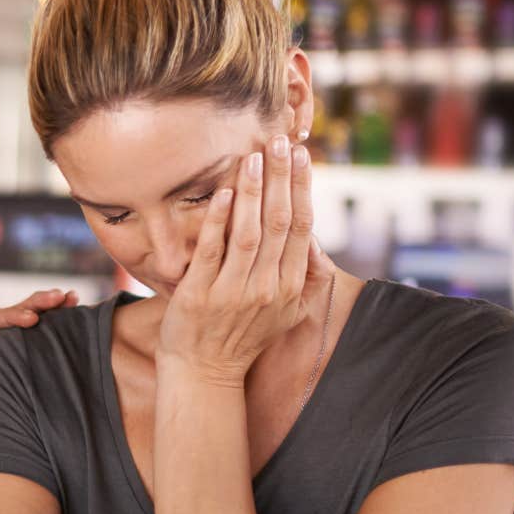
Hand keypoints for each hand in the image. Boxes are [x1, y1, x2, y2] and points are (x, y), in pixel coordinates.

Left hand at [0, 290, 77, 453]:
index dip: (15, 314)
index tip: (33, 319)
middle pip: (17, 316)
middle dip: (39, 303)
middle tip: (63, 297)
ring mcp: (13, 359)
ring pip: (33, 328)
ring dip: (53, 311)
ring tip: (74, 299)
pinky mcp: (28, 374)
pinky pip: (42, 348)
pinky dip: (57, 332)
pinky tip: (75, 322)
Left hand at [156, 136, 322, 385]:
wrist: (205, 372)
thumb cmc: (244, 337)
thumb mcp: (288, 314)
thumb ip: (306, 278)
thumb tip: (313, 237)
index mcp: (289, 287)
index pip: (300, 227)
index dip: (302, 188)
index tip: (301, 156)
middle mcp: (266, 288)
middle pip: (278, 222)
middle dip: (280, 178)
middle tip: (280, 141)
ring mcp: (233, 291)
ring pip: (247, 232)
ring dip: (251, 191)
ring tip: (253, 157)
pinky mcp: (200, 294)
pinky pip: (212, 251)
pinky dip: (218, 221)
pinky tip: (224, 192)